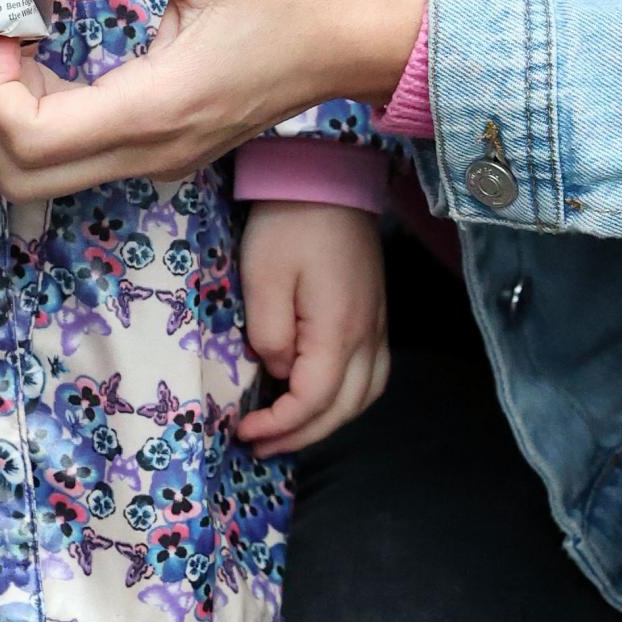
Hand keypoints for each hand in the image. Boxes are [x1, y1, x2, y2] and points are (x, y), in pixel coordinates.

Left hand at [0, 0, 425, 201]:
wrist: (363, 38)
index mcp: (155, 107)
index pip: (29, 140)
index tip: (8, 30)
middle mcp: (152, 152)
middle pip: (21, 176)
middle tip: (4, 43)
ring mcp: (160, 161)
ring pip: (47, 177)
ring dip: (15, 120)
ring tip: (31, 48)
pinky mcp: (168, 153)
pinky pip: (83, 161)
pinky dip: (48, 123)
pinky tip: (62, 63)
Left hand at [236, 201, 389, 453]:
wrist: (328, 177)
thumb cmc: (288, 224)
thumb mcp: (261, 278)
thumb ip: (268, 335)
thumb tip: (277, 370)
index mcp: (338, 332)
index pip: (314, 401)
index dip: (280, 425)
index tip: (244, 429)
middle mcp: (367, 336)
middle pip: (344, 409)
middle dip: (302, 436)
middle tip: (261, 445)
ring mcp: (378, 324)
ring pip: (366, 395)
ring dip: (330, 421)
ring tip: (290, 430)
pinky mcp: (376, 313)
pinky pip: (373, 373)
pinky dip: (348, 398)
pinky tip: (321, 397)